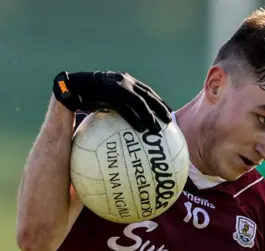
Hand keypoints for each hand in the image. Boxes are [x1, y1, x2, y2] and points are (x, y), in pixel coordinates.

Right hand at [52, 71, 171, 131]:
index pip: (147, 91)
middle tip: (169, 121)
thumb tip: (129, 127)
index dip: (159, 102)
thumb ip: (119, 110)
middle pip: (147, 95)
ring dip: (149, 115)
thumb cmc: (86, 100)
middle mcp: (122, 80)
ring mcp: (115, 85)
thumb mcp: (106, 103)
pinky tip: (140, 129)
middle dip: (160, 107)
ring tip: (157, 129)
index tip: (168, 113)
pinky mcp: (107, 92)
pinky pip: (124, 107)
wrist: (68, 90)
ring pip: (138, 101)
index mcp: (125, 81)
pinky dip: (133, 118)